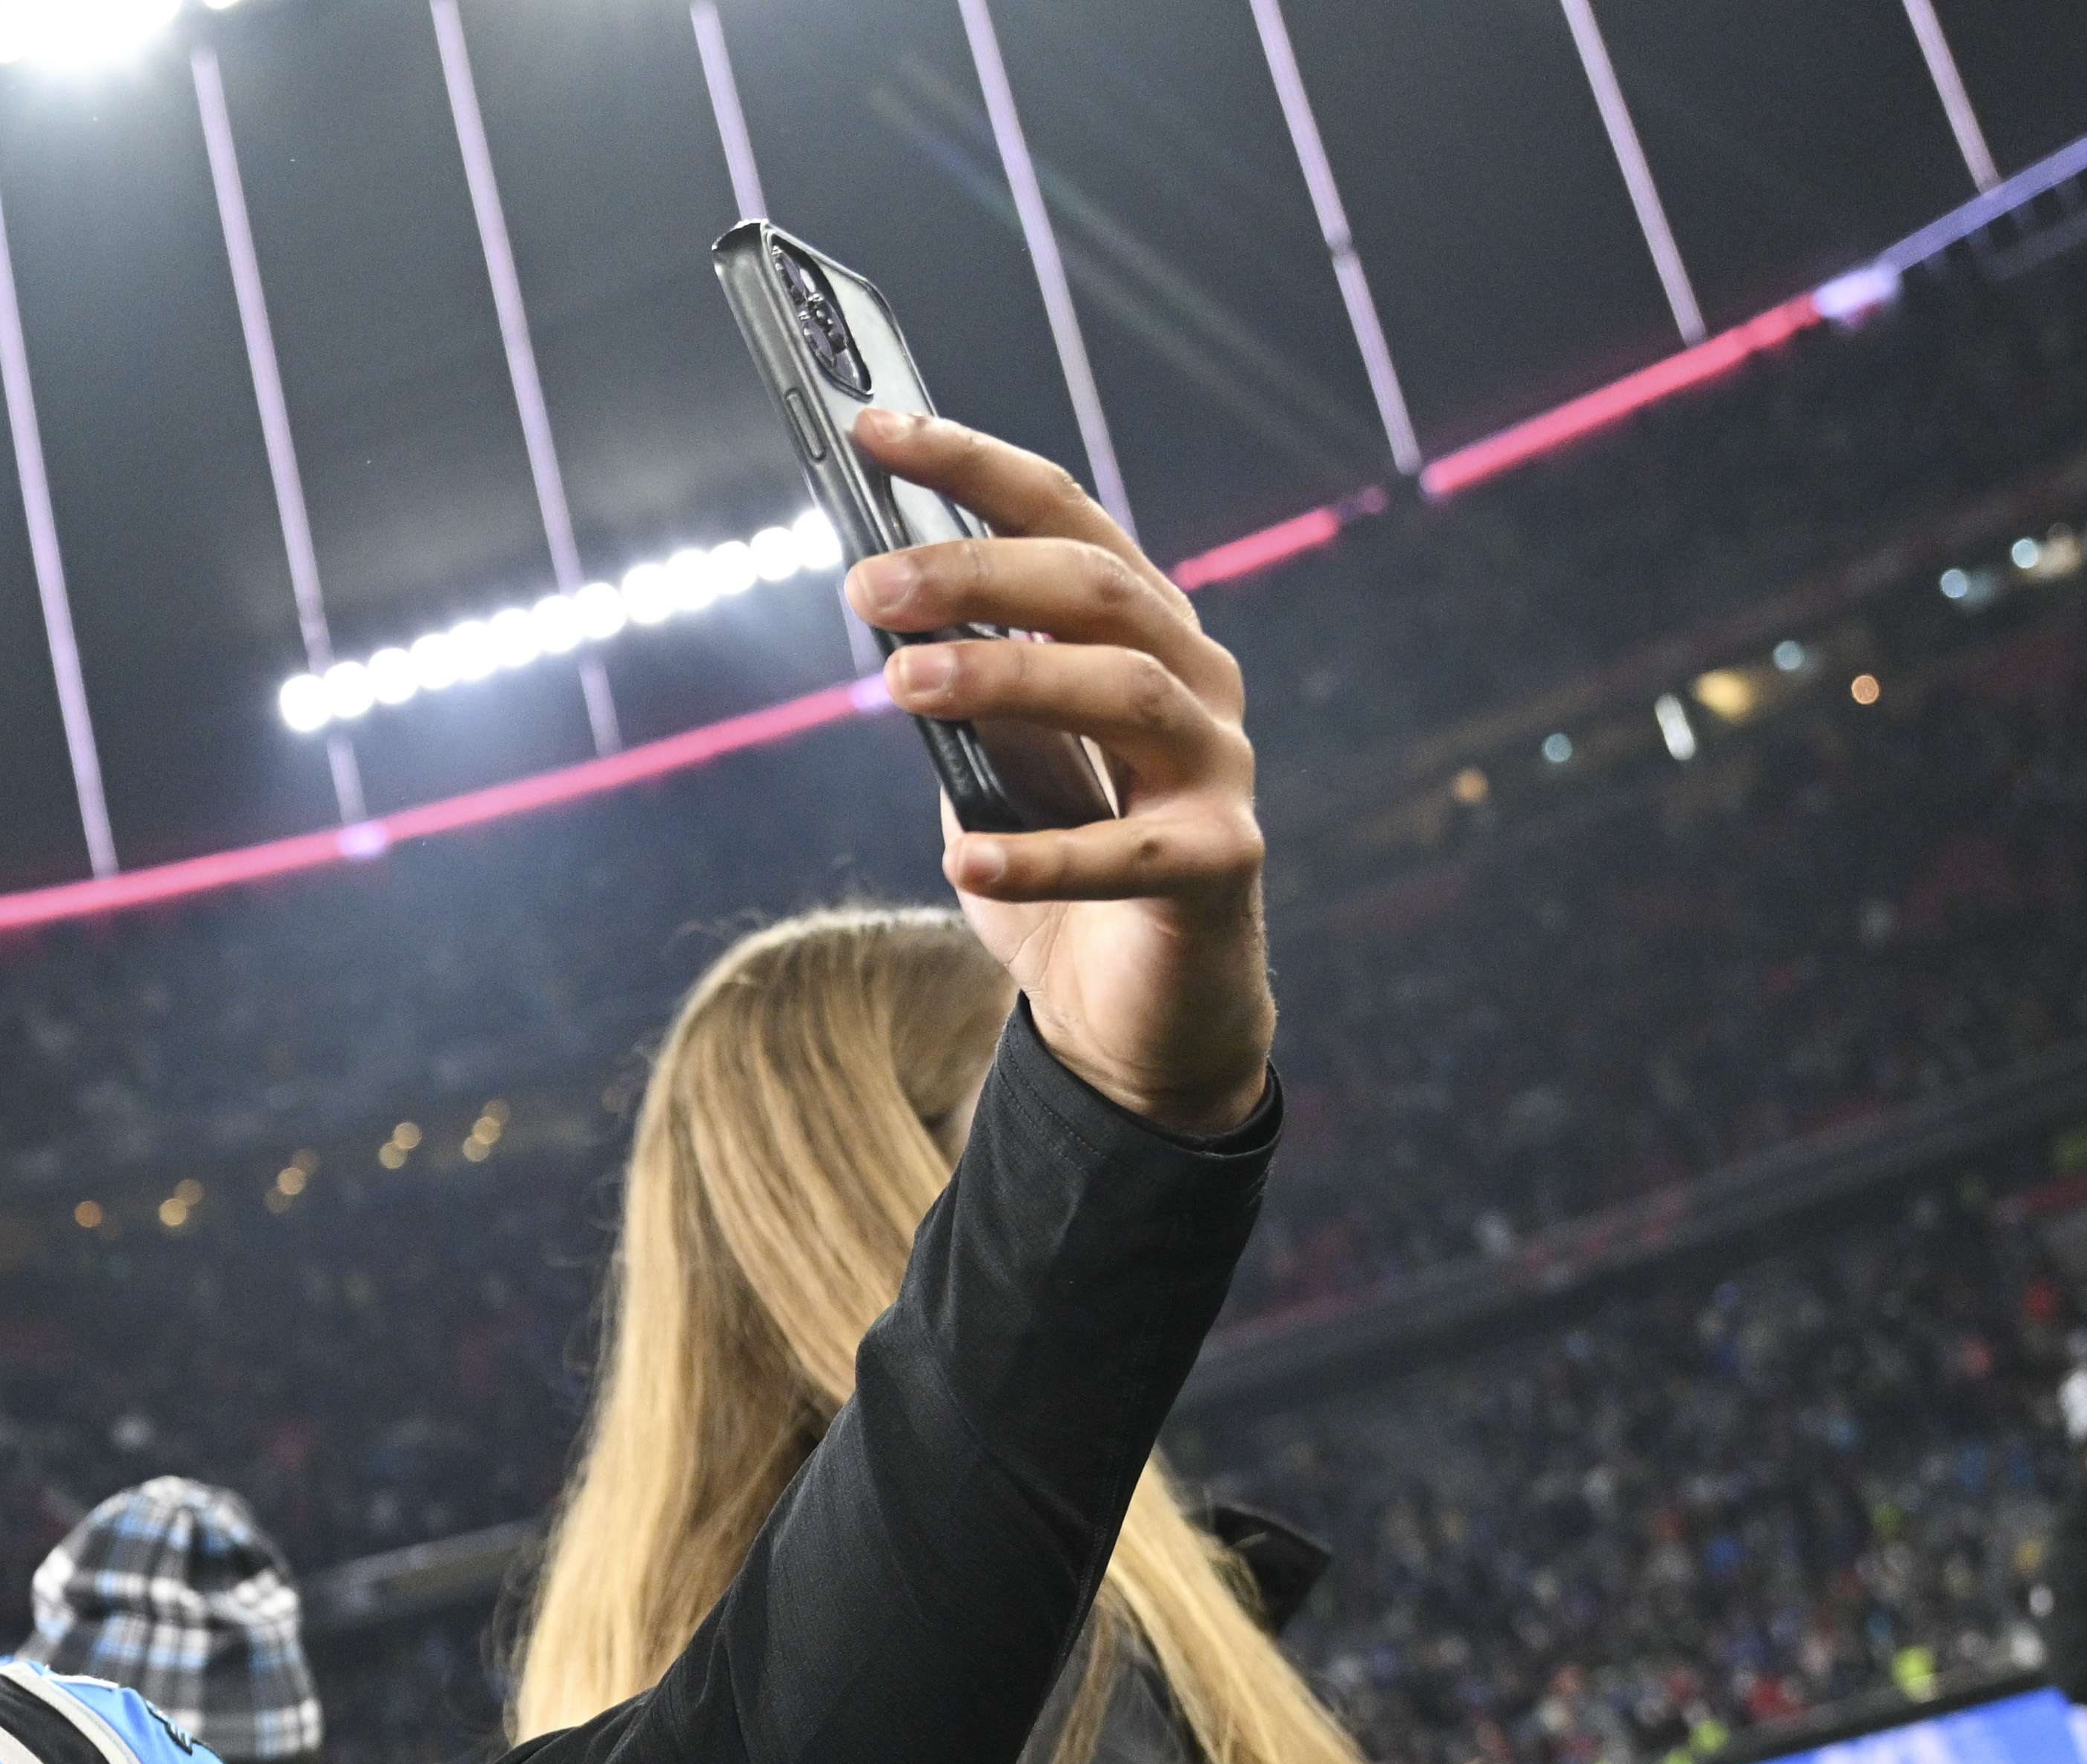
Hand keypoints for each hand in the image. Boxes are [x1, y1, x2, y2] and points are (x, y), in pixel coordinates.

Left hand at [840, 407, 1271, 1135]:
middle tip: (866, 585)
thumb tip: (885, 598)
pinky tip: (965, 863)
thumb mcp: (989, 762)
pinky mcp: (1220, 868)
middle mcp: (1193, 680)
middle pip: (1096, 590)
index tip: (873, 426)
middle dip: (977, 572)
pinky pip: (1131, 854)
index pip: (1061, 519)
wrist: (1130, 1015)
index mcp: (1137, 632)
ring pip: (1124, 691)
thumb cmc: (1054, 868)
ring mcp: (1217, 770)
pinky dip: (1042, 857)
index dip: (971, 466)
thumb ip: (957, 689)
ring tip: (898, 686)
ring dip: (1006, 677)